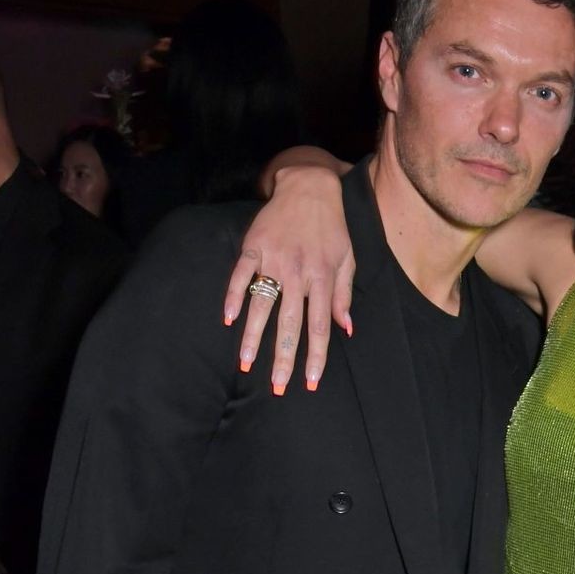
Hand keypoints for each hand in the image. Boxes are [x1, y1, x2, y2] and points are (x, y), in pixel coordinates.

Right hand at [224, 163, 354, 396]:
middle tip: (276, 387)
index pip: (319, 327)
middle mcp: (298, 272)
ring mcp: (274, 259)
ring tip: (246, 364)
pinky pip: (241, 274)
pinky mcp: (253, 246)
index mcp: (322, 279)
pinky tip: (227, 319)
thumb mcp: (347, 260)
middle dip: (283, 357)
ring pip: (262, 304)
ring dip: (253, 336)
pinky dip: (233, 295)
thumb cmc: (331, 228)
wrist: (308, 186)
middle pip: (290, 323)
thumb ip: (343, 295)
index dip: (315, 357)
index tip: (309, 383)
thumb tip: (346, 329)